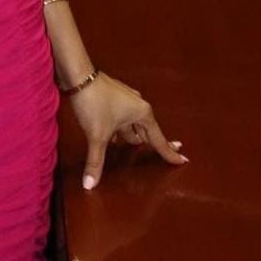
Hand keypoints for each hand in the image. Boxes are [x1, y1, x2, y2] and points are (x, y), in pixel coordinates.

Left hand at [68, 72, 186, 189]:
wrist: (77, 74)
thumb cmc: (94, 103)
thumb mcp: (96, 135)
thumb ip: (96, 161)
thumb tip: (90, 185)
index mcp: (142, 114)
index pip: (158, 140)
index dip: (169, 152)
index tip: (183, 160)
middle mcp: (138, 106)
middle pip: (145, 132)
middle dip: (149, 144)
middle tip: (163, 155)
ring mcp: (125, 100)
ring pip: (131, 125)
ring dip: (129, 136)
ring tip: (132, 149)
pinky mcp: (112, 97)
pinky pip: (120, 119)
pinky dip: (118, 129)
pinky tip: (112, 137)